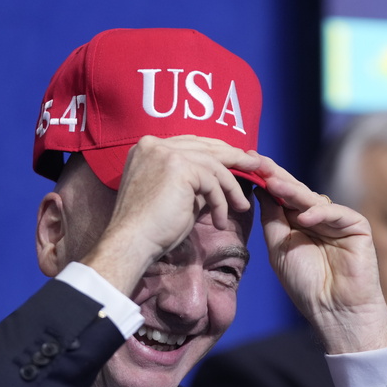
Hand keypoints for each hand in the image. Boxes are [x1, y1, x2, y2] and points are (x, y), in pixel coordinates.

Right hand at [85, 135, 259, 294]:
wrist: (132, 242)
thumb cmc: (151, 227)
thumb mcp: (176, 196)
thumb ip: (194, 183)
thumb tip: (221, 181)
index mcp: (148, 147)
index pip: (191, 143)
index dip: (217, 152)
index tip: (237, 161)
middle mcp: (155, 144)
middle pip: (204, 147)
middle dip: (233, 158)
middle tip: (255, 167)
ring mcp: (165, 153)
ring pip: (212, 165)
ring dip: (230, 188)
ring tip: (241, 206)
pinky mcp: (179, 167)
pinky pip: (212, 182)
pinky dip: (221, 201)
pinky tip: (220, 220)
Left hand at [255, 155, 386, 353]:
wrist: (332, 310)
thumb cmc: (305, 283)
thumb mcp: (279, 247)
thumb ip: (271, 218)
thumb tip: (258, 189)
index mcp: (298, 222)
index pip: (280, 196)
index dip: (265, 180)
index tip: (246, 163)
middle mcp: (317, 217)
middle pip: (295, 191)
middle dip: (276, 176)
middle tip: (258, 161)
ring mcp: (337, 220)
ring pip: (313, 199)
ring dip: (293, 191)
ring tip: (273, 184)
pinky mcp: (357, 226)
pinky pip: (337, 213)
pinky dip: (320, 214)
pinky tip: (303, 218)